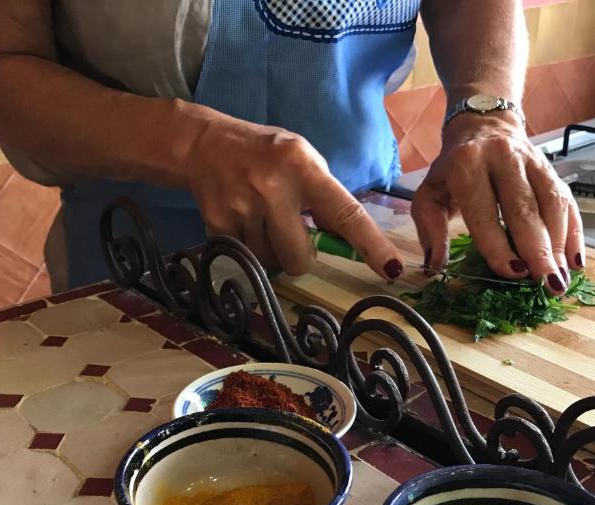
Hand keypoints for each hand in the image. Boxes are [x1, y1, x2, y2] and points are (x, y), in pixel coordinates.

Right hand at [184, 112, 402, 279]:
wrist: (204, 145)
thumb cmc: (266, 155)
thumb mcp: (302, 160)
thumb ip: (324, 197)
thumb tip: (349, 243)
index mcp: (304, 168)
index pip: (345, 213)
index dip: (370, 244)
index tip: (390, 269)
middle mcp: (273, 188)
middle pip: (299, 257)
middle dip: (298, 255)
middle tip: (288, 232)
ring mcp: (242, 207)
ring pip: (270, 262)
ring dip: (270, 252)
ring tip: (260, 221)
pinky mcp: (217, 223)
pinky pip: (244, 259)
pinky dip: (246, 250)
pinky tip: (242, 222)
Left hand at [411, 110, 584, 294]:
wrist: (483, 124)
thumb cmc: (454, 169)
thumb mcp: (430, 193)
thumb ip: (429, 229)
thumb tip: (434, 267)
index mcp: (467, 164)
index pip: (484, 211)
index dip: (499, 244)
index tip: (513, 273)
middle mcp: (503, 158)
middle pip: (525, 208)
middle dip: (538, 250)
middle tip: (546, 284)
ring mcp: (532, 161)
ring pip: (551, 204)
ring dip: (560, 244)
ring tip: (560, 278)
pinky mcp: (552, 170)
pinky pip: (567, 201)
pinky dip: (574, 232)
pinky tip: (575, 260)